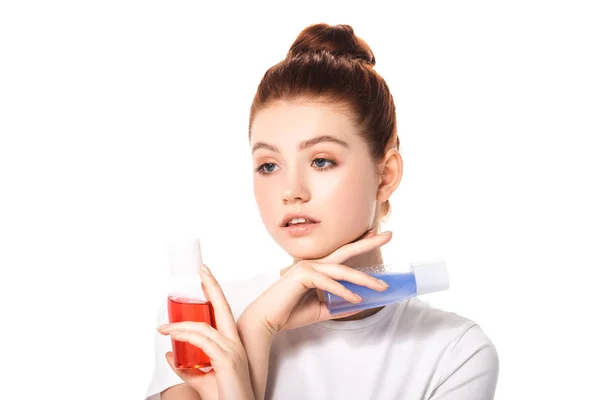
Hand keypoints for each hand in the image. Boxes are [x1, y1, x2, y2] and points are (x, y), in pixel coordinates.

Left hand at [158, 264, 254, 399]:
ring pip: (203, 328)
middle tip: (201, 269)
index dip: (215, 292)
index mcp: (232, 344)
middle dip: (212, 286)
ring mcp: (232, 351)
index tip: (206, 276)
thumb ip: (187, 367)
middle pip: (223, 308)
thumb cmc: (226, 397)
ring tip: (164, 329)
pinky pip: (202, 342)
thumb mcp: (202, 380)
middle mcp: (234, 343)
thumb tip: (171, 355)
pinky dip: (185, 337)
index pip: (223, 312)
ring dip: (180, 326)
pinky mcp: (226, 361)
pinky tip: (173, 338)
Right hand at [241, 229, 391, 333]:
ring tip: (381, 287)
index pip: (342, 254)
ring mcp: (307, 267)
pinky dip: (344, 291)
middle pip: (346, 251)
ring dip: (364, 279)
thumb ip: (339, 305)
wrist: (268, 320)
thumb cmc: (290, 313)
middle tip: (389, 235)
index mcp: (317, 268)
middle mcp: (313, 263)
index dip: (360, 242)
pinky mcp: (302, 275)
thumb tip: (361, 305)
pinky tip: (356, 299)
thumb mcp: (322, 310)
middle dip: (368, 242)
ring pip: (342, 270)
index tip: (376, 234)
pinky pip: (328, 283)